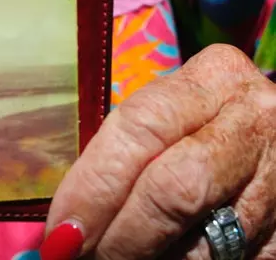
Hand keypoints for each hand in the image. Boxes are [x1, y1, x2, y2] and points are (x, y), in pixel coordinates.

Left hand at [42, 45, 275, 259]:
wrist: (273, 135)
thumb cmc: (208, 125)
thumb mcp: (176, 114)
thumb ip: (131, 148)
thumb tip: (69, 218)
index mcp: (216, 76)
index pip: (142, 128)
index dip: (96, 183)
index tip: (63, 229)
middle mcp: (254, 118)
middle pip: (173, 187)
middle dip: (121, 233)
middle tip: (84, 256)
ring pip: (203, 241)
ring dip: (154, 258)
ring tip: (120, 257)